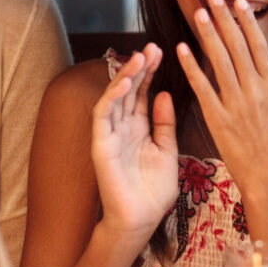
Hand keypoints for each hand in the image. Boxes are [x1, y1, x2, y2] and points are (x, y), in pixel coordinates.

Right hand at [91, 44, 178, 238]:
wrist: (141, 219)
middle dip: (139, 68)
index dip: (150, 72)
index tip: (162, 51)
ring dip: (125, 76)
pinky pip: (103, 116)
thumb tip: (164, 94)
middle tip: (151, 47)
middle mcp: (123, 128)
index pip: (143, 93)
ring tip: (139, 57)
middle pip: (129, 90)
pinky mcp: (100, 145)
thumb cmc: (153, 190)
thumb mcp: (167, 150)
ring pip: (114, 98)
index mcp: (140, 128)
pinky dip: (112, 98)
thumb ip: (165, 123)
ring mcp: (110, 135)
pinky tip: (125, 84)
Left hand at [177, 0, 267, 237]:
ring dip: (208, 36)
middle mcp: (254, 92)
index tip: (239, 3)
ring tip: (198, 14)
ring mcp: (235, 104)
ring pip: (219, 62)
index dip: (247, 23)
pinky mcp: (217, 119)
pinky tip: (182, 49)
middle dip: (224, 21)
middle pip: (237, 48)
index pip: (259, 47)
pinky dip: (192, 67)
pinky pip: (202, 87)